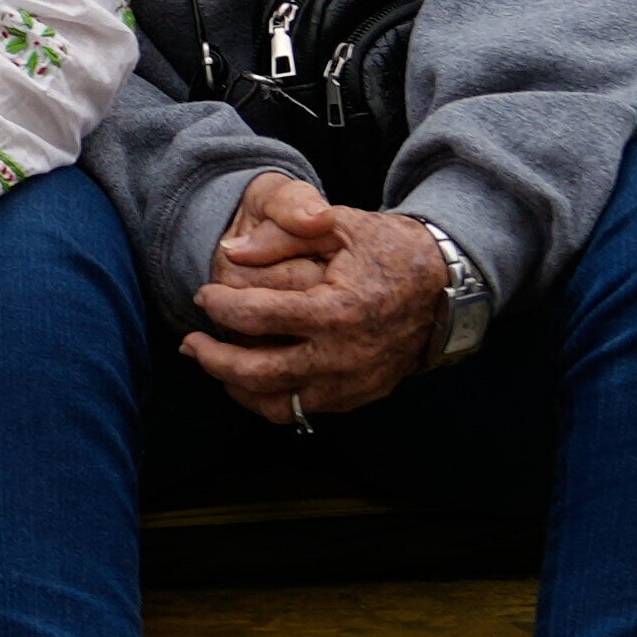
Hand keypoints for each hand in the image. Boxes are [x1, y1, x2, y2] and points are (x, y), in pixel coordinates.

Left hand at [187, 178, 449, 434]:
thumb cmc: (389, 250)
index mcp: (337, 310)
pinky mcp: (359, 396)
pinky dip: (269, 399)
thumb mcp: (340, 225)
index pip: (256, 316)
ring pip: (278, 405)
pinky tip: (249, 379)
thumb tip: (231, 251)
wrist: (445, 287)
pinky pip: (303, 411)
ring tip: (212, 364)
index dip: (219, 306)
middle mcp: (344, 356)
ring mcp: (353, 383)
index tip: (202, 296)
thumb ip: (283, 233)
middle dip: (213, 359)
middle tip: (190, 342)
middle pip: (257, 373)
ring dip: (236, 388)